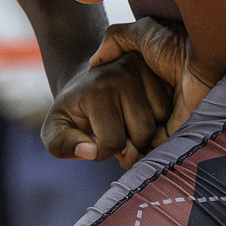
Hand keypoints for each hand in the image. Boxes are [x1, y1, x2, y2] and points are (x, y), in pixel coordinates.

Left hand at [43, 49, 172, 169]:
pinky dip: (158, 122)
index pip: (112, 143)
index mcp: (94, 93)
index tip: (95, 141)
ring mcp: (141, 73)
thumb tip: (90, 152)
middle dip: (129, 146)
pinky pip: (170, 113)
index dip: (104, 152)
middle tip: (114, 134)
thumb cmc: (73, 111)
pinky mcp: (156, 73)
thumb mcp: (55, 129)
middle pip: (141, 136)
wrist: (85, 80)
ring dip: (145, 136)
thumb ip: (63, 146)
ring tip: (126, 126)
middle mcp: (120, 78)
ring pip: (159, 127)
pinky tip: (140, 116)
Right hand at [91, 17, 215, 139]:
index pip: (124, 95)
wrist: (204, 62)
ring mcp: (167, 114)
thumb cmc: (175, 44)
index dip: (109, 103)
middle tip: (99, 134)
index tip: (92, 110)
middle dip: (117, 125)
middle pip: (131, 115)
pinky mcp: (176, 128)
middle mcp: (158, 96)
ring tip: (112, 147)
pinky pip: (157, 144)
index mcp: (149, 75)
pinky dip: (143, 149)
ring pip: (142, 133)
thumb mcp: (141, 32)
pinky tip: (126, 151)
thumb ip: (115, 39)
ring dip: (129, 140)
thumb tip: (94, 61)